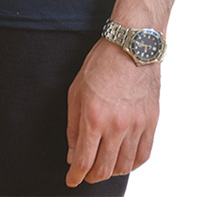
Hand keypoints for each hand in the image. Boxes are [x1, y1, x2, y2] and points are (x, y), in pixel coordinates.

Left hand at [65, 37, 160, 187]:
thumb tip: (73, 154)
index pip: (83, 161)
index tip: (71, 180)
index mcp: (94, 116)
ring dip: (111, 171)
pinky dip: (132, 163)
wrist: (132, 44)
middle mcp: (117, 125)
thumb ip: (73, 126)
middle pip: (104, 169)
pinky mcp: (151, 121)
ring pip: (124, 166)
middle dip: (91, 177)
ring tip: (104, 164)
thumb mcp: (76, 91)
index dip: (75, 176)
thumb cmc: (102, 63)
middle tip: (86, 174)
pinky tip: (124, 159)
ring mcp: (137, 124)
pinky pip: (144, 154)